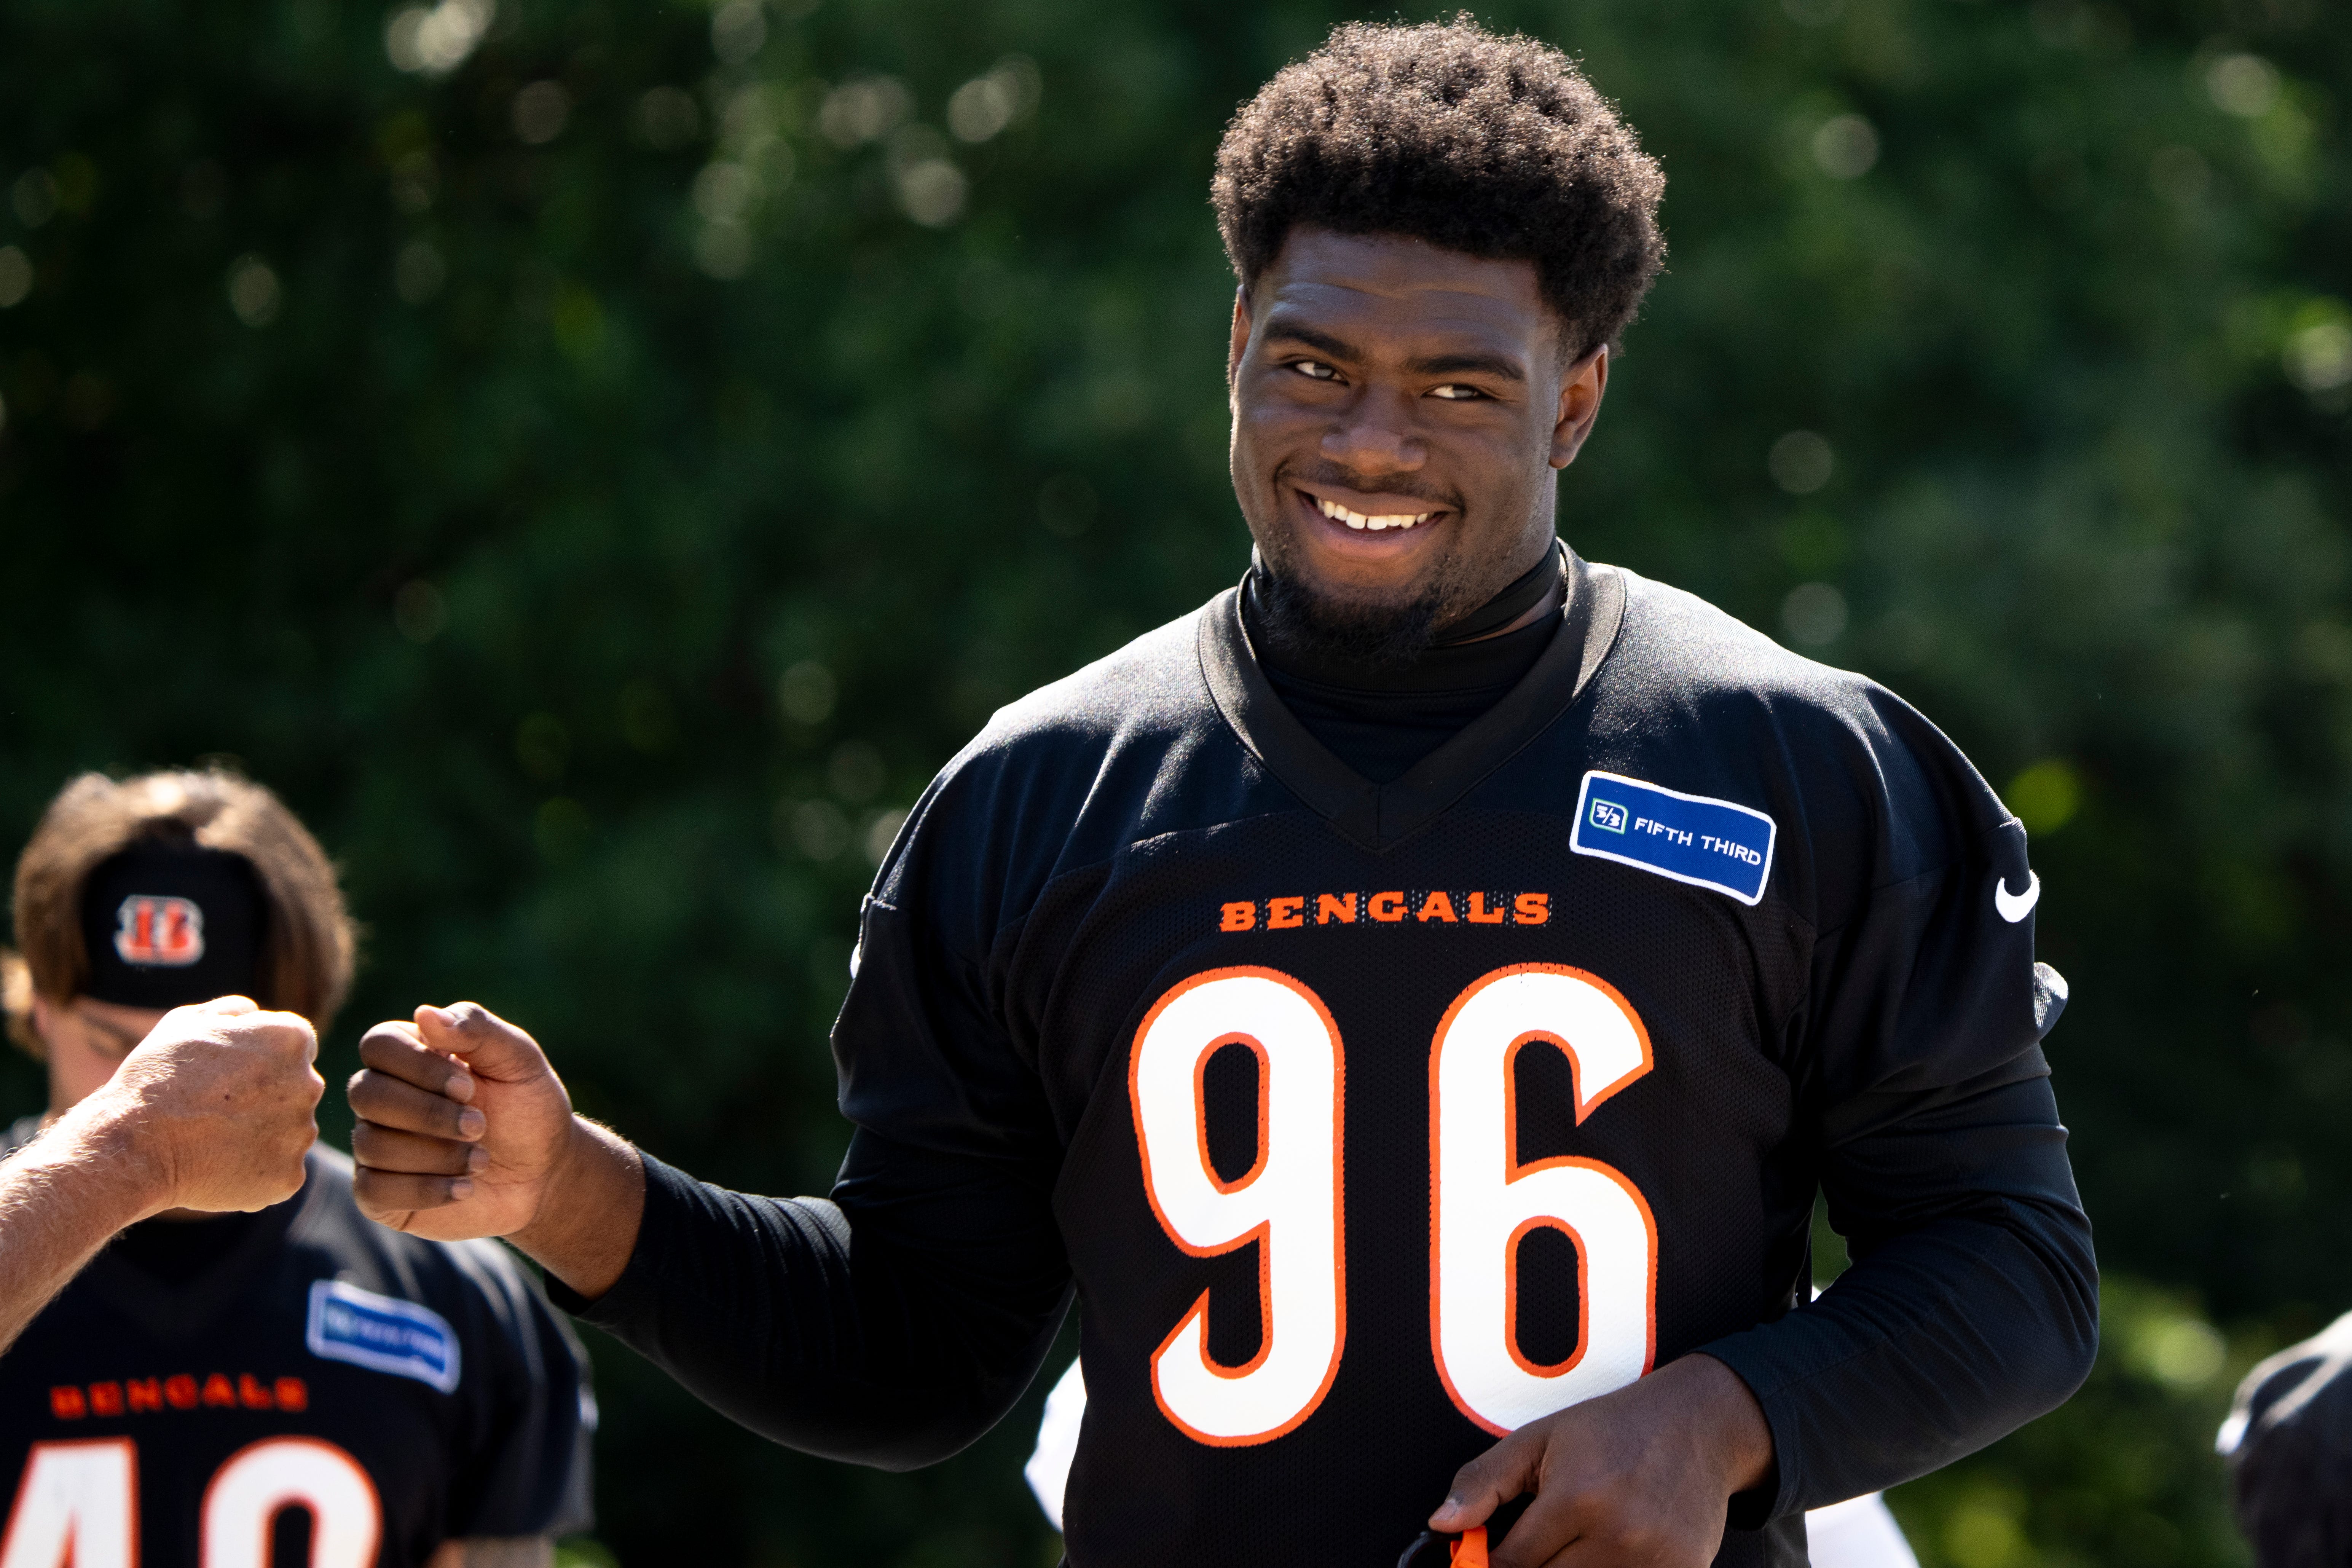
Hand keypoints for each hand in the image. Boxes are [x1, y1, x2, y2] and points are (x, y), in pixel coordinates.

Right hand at [86, 995, 321, 1214]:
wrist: (134, 1146)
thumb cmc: (156, 1080)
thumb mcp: (187, 1021)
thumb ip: (233, 1010)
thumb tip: (255, 1013)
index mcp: (292, 1038)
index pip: (292, 1046)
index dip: (257, 1059)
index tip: (226, 1074)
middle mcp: (309, 1083)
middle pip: (294, 1089)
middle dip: (265, 1097)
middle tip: (215, 1109)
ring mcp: (302, 1133)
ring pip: (289, 1131)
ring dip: (261, 1134)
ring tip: (211, 1138)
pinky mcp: (289, 1176)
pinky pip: (280, 1171)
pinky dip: (255, 1172)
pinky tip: (219, 1166)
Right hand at [347, 1002, 642, 1295]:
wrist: (544, 1172)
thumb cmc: (528, 1108)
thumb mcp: (518, 1061)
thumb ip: (477, 1030)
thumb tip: (423, 1013)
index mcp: (411, 1056)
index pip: (379, 1044)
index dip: (419, 1066)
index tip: (469, 1086)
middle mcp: (384, 1098)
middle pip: (366, 1093)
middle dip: (428, 1113)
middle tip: (479, 1126)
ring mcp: (377, 1145)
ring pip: (371, 1144)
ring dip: (436, 1155)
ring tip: (481, 1160)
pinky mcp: (380, 1193)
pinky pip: (372, 1190)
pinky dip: (425, 1190)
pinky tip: (464, 1188)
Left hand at [1428, 1355, 1773, 1567]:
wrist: (1699, 1424)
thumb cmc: (1614, 1428)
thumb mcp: (1539, 1438)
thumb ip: (1484, 1481)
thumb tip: (1442, 1524)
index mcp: (1576, 1497)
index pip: (1512, 1563)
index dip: (1492, 1563)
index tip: (1488, 1558)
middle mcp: (1618, 1535)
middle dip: (1535, 1565)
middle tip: (1547, 1537)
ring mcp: (1654, 1560)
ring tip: (1580, 1536)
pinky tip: (1612, 1547)